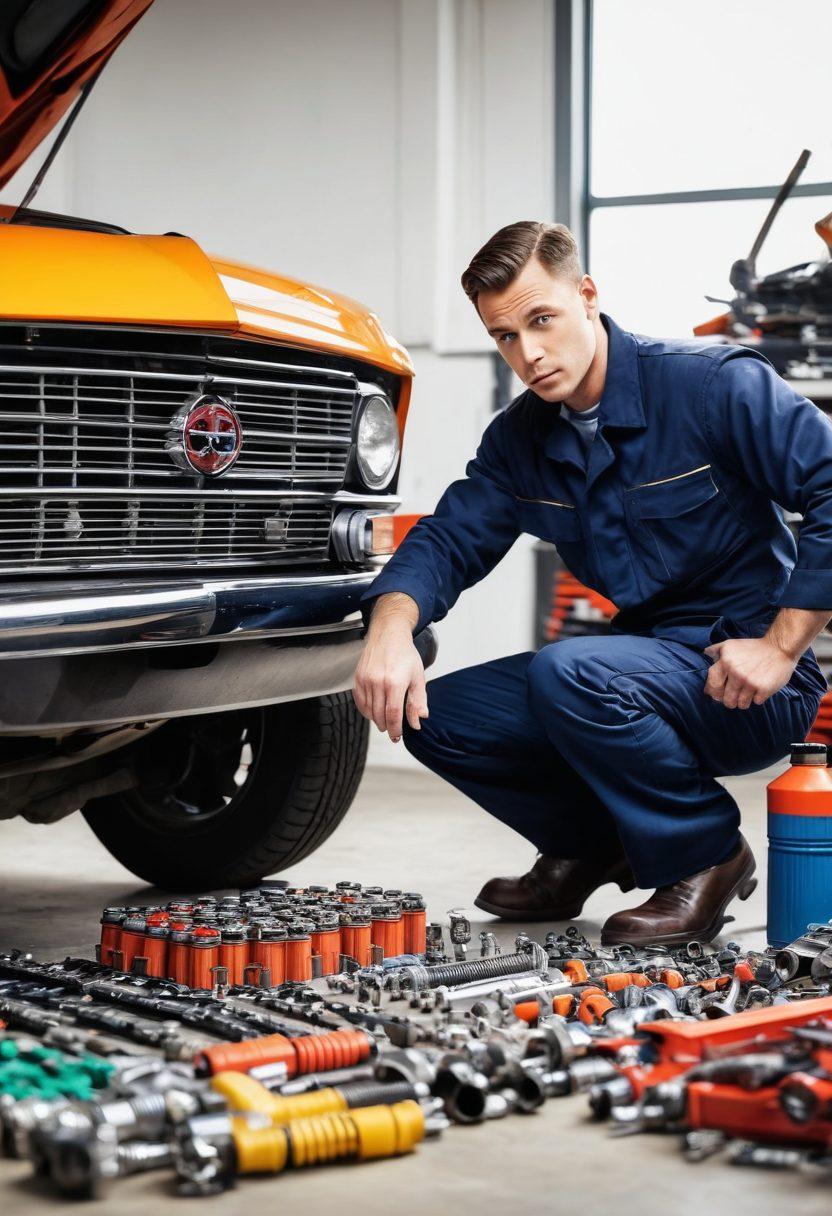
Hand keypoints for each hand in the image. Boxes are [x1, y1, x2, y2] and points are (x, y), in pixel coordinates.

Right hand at [353, 620, 428, 741]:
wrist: (388, 635)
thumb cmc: (405, 654)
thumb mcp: (418, 677)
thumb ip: (418, 701)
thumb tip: (417, 722)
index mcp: (395, 682)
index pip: (393, 714)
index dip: (395, 729)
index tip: (397, 736)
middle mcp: (377, 682)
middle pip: (379, 715)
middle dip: (386, 727)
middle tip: (392, 732)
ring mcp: (365, 680)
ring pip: (368, 710)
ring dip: (376, 719)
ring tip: (385, 721)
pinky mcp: (357, 678)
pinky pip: (360, 702)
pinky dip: (366, 710)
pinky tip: (374, 712)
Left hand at [702, 637, 796, 708]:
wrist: (780, 648)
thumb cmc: (754, 647)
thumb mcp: (732, 645)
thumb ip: (717, 650)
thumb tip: (705, 653)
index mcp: (726, 662)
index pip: (712, 684)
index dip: (713, 692)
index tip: (716, 694)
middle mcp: (736, 673)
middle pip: (726, 699)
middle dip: (728, 701)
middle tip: (732, 698)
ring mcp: (750, 682)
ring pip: (740, 704)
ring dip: (743, 702)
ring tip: (746, 694)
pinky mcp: (764, 689)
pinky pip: (755, 702)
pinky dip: (756, 699)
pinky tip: (758, 690)